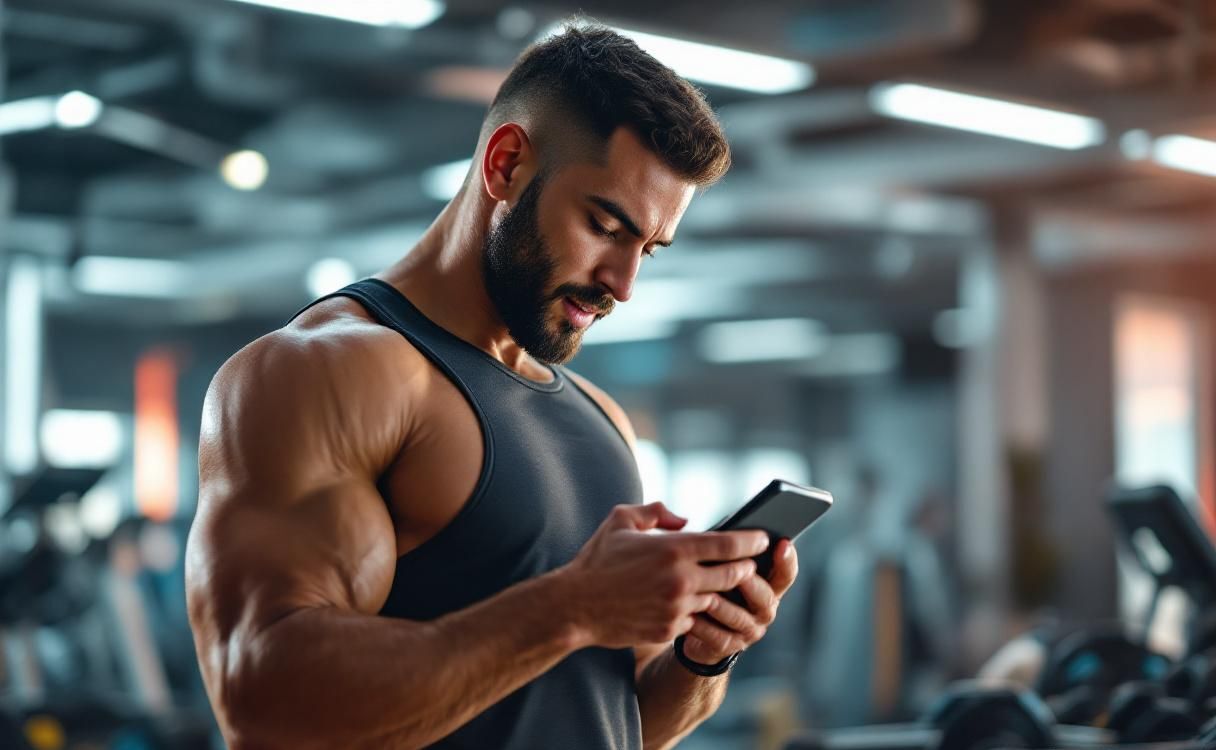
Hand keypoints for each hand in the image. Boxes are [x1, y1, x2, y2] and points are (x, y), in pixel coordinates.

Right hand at [558, 502, 769, 649]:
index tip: (764, 538)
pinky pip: (694, 620)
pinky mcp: (668, 630)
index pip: (728, 543)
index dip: (752, 541)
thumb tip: (685, 520)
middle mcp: (680, 579)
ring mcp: (676, 608)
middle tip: (750, 564)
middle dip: (745, 569)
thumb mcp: (621, 519)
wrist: (574, 606)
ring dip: (722, 593)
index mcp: (673, 549)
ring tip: (725, 586)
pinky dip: (697, 611)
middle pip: (733, 575)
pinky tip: (694, 605)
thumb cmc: (597, 559)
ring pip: (716, 600)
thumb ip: (657, 512)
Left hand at [679, 537, 797, 664]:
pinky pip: (719, 636)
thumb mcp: (724, 568)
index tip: (782, 543)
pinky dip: (704, 625)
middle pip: (765, 596)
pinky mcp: (730, 646)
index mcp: (769, 586)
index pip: (786, 573)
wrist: (698, 628)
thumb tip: (727, 534)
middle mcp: (764, 609)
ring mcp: (749, 630)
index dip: (787, 559)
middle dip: (749, 582)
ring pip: (739, 617)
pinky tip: (691, 615)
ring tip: (706, 593)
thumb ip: (731, 556)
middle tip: (738, 570)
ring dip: (722, 605)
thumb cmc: (713, 586)